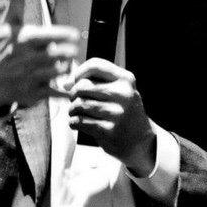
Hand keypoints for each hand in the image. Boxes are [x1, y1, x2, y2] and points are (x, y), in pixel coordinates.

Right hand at [0, 0, 79, 113]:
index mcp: (27, 39)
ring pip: (63, 70)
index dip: (69, 35)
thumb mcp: (8, 24)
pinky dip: (65, 89)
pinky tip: (66, 84)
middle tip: (71, 50)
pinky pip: (57, 91)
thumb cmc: (0, 48)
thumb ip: (16, 2)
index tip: (73, 35)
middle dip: (71, 51)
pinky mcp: (33, 93)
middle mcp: (30, 58)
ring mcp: (32, 77)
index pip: (57, 35)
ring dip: (69, 67)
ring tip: (66, 63)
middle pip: (65, 53)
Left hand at [68, 58, 156, 175]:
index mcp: (126, 80)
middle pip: (82, 86)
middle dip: (73, 94)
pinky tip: (77, 123)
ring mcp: (116, 113)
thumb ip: (95, 83)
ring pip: (79, 104)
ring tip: (76, 113)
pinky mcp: (108, 130)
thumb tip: (66, 84)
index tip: (74, 81)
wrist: (140, 140)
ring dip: (72, 110)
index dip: (79, 72)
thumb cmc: (124, 112)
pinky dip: (73, 122)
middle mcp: (123, 94)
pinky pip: (79, 121)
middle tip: (76, 101)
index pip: (95, 65)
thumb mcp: (119, 91)